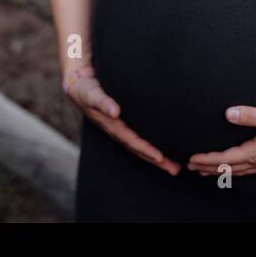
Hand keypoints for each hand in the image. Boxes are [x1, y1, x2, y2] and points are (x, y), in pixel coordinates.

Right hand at [63, 65, 181, 175]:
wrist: (79, 87)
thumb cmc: (85, 90)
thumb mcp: (91, 94)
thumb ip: (102, 102)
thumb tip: (114, 111)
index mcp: (111, 126)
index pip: (131, 141)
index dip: (145, 149)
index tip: (160, 157)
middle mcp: (118, 131)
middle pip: (139, 149)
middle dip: (157, 161)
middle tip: (175, 169)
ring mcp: (122, 130)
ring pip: (141, 147)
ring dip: (158, 159)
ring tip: (175, 167)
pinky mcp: (126, 125)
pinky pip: (140, 139)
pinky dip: (153, 147)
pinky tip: (166, 152)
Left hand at [186, 98, 255, 177]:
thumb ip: (251, 114)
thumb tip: (229, 113)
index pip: (227, 158)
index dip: (208, 159)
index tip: (192, 159)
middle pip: (230, 168)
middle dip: (210, 167)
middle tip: (191, 167)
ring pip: (240, 170)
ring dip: (222, 170)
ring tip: (206, 171)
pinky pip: (250, 169)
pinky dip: (237, 170)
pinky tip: (235, 168)